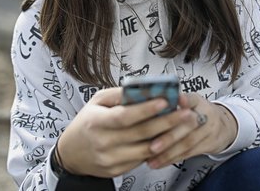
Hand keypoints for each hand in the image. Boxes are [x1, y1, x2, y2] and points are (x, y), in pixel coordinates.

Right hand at [56, 87, 191, 177]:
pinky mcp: (117, 170)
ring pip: (147, 149)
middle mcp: (104, 142)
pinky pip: (143, 159)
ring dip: (169, 137)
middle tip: (187, 113)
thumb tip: (144, 88)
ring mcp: (111, 159)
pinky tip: (171, 138)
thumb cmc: (87, 122)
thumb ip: (120, 94)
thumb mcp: (97, 101)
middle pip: (141, 133)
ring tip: (185, 125)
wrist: (71, 154)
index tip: (165, 101)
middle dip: (168, 122)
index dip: (146, 110)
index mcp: (96, 122)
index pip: (125, 116)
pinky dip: (158, 149)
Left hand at [145, 93, 237, 168]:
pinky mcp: (208, 144)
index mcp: (197, 100)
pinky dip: (172, 158)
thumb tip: (144, 104)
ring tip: (152, 158)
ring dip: (168, 153)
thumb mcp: (190, 102)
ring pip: (188, 142)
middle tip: (153, 146)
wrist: (223, 126)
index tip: (178, 99)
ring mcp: (209, 130)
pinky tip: (160, 162)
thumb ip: (172, 103)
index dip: (185, 100)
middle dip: (169, 137)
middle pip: (188, 125)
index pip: (192, 99)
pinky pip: (188, 153)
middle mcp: (205, 114)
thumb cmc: (197, 112)